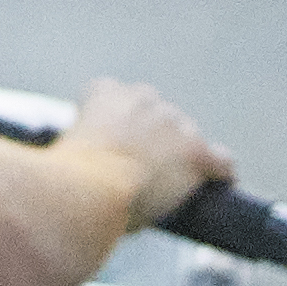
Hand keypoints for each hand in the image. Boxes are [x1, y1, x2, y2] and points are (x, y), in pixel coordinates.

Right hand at [66, 77, 232, 225]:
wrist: (86, 192)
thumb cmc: (66, 181)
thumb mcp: (68, 152)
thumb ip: (87, 147)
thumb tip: (97, 173)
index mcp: (105, 92)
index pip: (114, 95)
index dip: (116, 123)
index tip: (111, 143)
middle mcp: (143, 98)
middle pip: (158, 114)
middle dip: (153, 137)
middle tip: (140, 168)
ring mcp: (173, 124)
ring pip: (186, 136)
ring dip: (180, 155)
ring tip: (170, 184)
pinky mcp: (195, 152)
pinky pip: (219, 160)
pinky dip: (219, 172)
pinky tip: (220, 184)